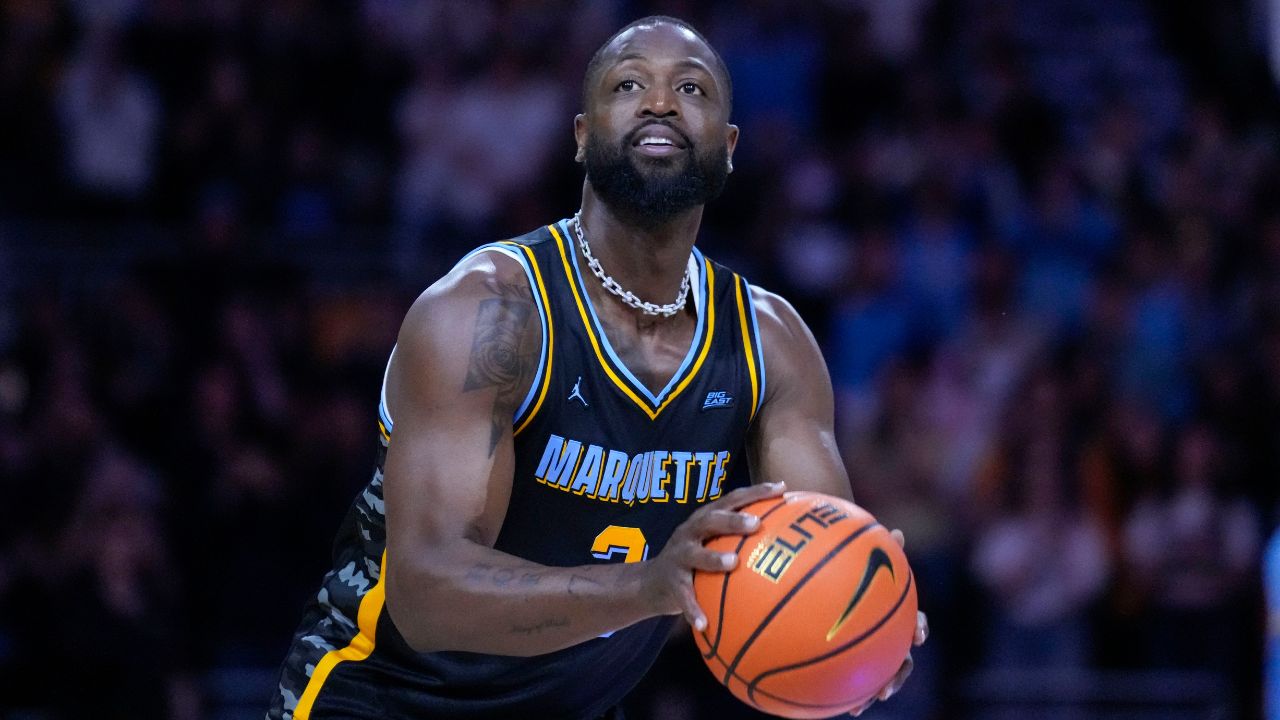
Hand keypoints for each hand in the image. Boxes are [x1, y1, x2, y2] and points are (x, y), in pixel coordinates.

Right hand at [642, 481, 786, 630]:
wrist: (651, 583)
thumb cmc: (696, 562)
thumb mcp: (714, 545)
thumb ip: (741, 540)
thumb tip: (790, 544)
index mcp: (705, 519)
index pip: (732, 499)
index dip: (755, 492)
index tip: (782, 488)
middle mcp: (690, 532)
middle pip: (710, 520)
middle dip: (733, 520)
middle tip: (756, 524)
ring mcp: (678, 556)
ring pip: (694, 554)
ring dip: (713, 558)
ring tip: (733, 563)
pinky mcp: (671, 582)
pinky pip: (683, 596)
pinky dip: (693, 609)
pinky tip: (705, 624)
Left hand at [850, 529, 928, 716]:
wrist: (837, 570)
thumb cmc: (853, 561)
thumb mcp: (865, 553)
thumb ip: (878, 547)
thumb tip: (898, 532)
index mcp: (896, 612)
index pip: (915, 622)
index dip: (918, 629)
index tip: (917, 635)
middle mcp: (889, 634)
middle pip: (900, 660)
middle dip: (895, 677)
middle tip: (885, 689)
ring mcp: (873, 648)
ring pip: (878, 675)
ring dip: (870, 692)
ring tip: (858, 708)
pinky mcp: (853, 657)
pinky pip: (850, 676)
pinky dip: (842, 688)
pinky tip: (823, 699)